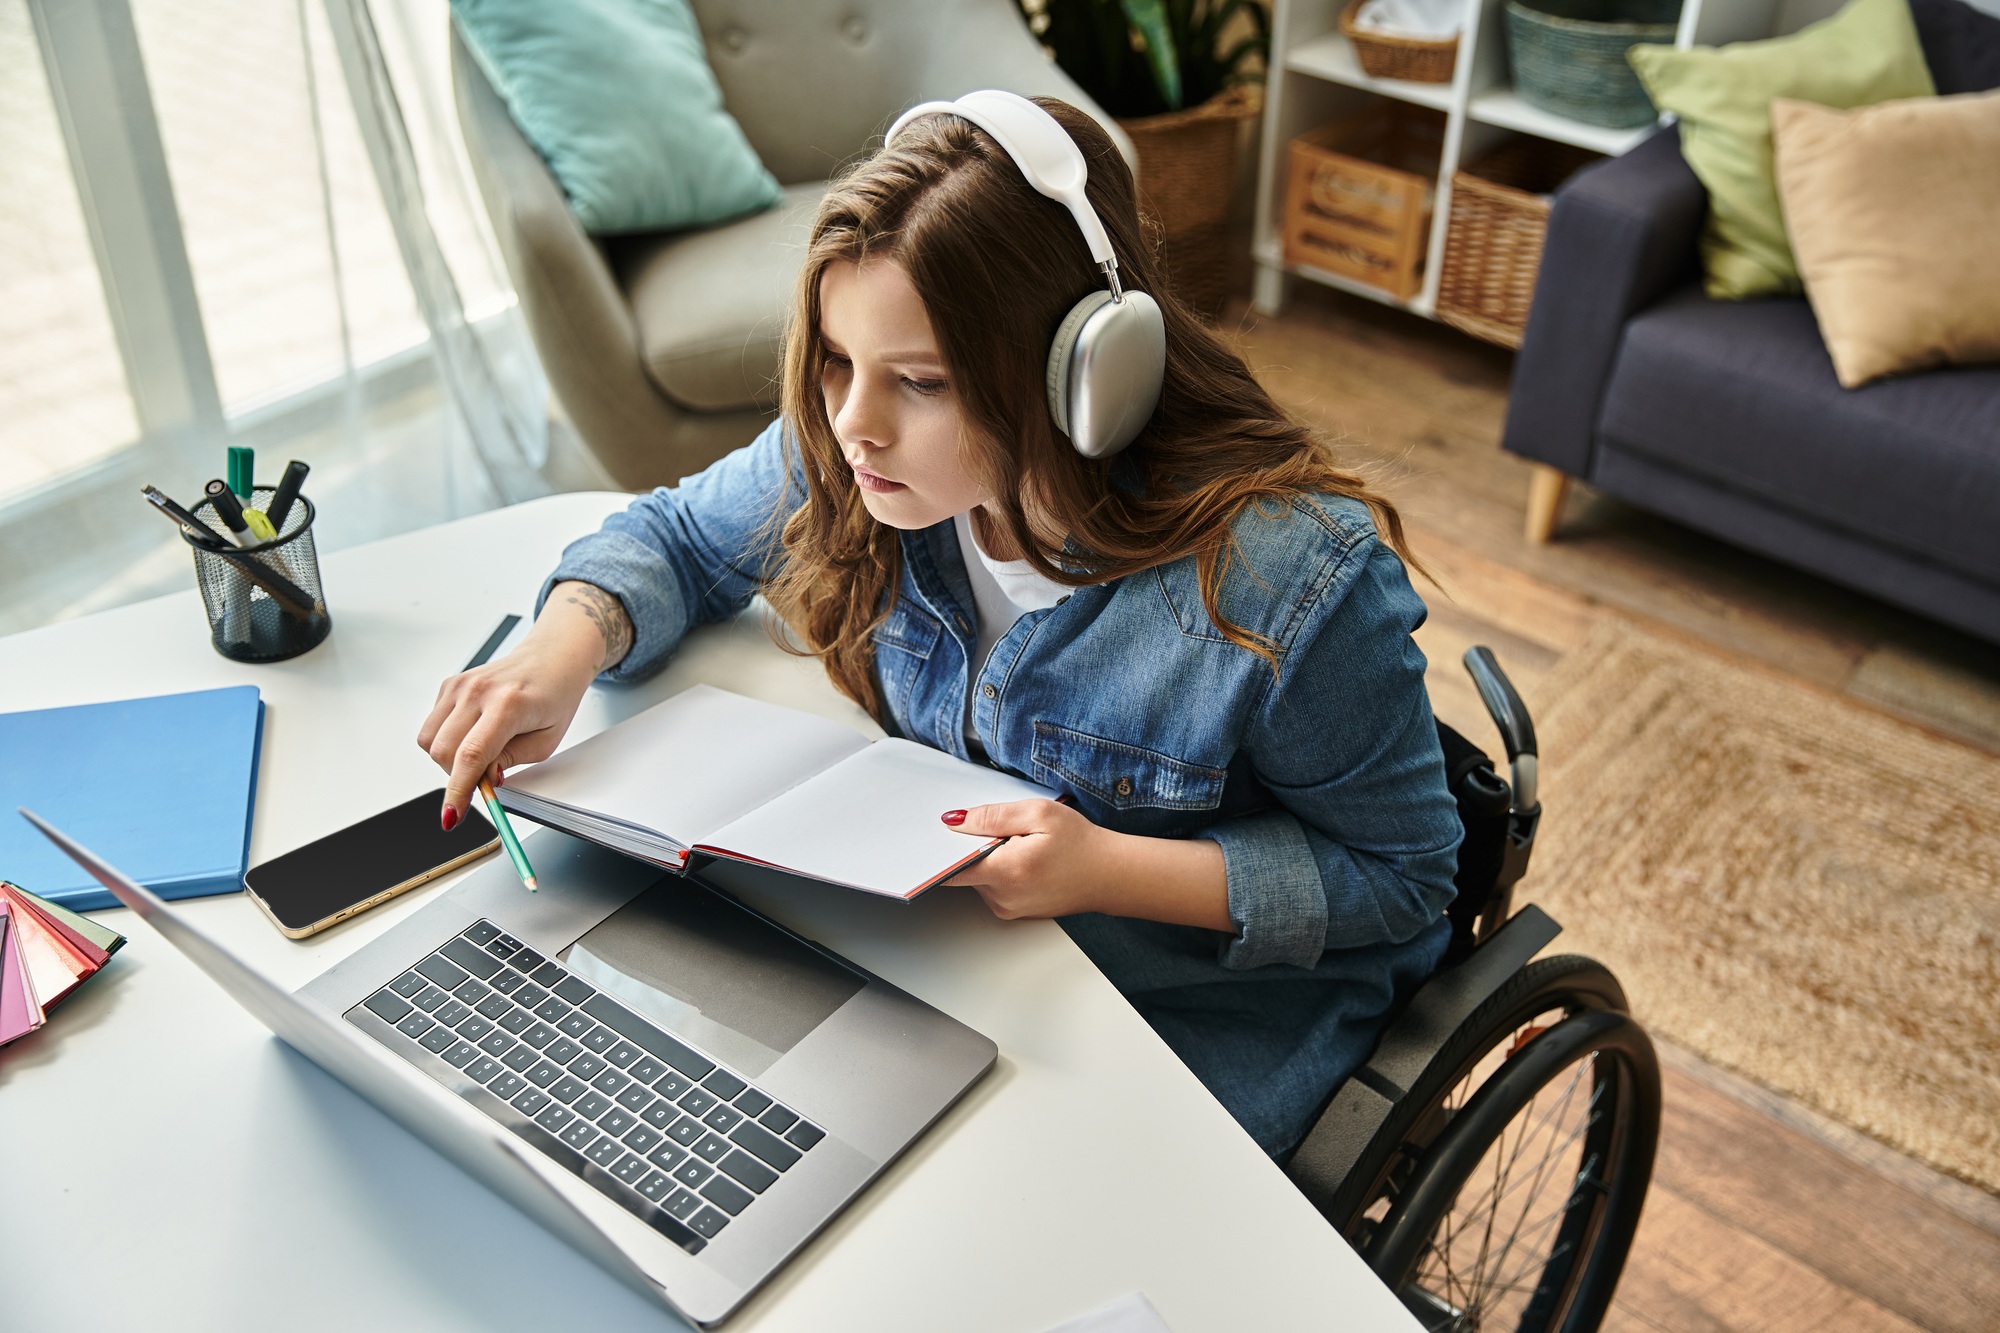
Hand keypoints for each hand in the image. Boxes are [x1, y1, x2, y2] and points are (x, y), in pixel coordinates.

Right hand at [417, 583, 629, 827]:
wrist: (552, 658)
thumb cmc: (554, 697)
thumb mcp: (546, 741)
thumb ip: (510, 762)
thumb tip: (481, 779)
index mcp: (508, 705)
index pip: (471, 756)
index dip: (458, 791)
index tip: (451, 817)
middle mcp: (477, 691)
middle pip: (444, 752)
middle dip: (458, 775)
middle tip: (485, 775)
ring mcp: (459, 685)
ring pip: (430, 741)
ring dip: (449, 759)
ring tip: (481, 752)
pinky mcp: (449, 685)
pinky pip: (432, 726)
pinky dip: (446, 740)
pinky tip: (473, 733)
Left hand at [941, 800, 1231, 930]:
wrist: (1111, 875)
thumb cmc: (1082, 844)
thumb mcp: (1039, 814)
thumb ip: (992, 816)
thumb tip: (954, 821)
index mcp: (1005, 871)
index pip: (949, 868)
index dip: (935, 852)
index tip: (923, 839)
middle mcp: (1002, 897)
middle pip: (964, 869)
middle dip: (973, 846)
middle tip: (997, 828)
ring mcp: (1007, 908)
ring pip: (979, 876)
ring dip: (988, 858)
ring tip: (1020, 843)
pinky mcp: (1013, 911)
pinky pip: (993, 886)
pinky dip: (1000, 869)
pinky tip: (1024, 857)